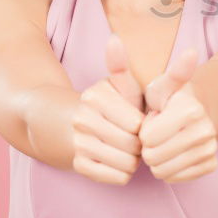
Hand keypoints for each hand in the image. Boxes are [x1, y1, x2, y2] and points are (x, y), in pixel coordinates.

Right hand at [70, 33, 143, 184]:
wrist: (72, 126)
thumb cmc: (111, 105)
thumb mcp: (120, 85)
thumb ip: (122, 65)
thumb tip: (114, 39)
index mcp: (94, 97)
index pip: (137, 123)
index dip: (145, 124)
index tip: (140, 120)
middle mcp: (82, 121)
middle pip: (133, 144)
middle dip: (141, 143)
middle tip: (136, 137)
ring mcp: (78, 145)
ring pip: (127, 163)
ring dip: (134, 158)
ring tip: (128, 148)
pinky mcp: (79, 167)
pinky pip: (117, 178)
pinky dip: (123, 172)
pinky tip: (118, 160)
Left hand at [140, 47, 217, 183]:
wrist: (205, 111)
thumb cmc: (174, 99)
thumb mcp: (164, 85)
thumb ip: (167, 73)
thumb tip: (187, 51)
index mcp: (190, 110)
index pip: (146, 138)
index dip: (143, 130)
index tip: (153, 119)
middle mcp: (205, 131)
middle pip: (153, 157)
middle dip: (148, 147)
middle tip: (157, 132)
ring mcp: (210, 149)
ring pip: (163, 171)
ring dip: (158, 159)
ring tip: (165, 142)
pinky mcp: (210, 165)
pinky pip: (176, 178)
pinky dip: (170, 169)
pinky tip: (174, 153)